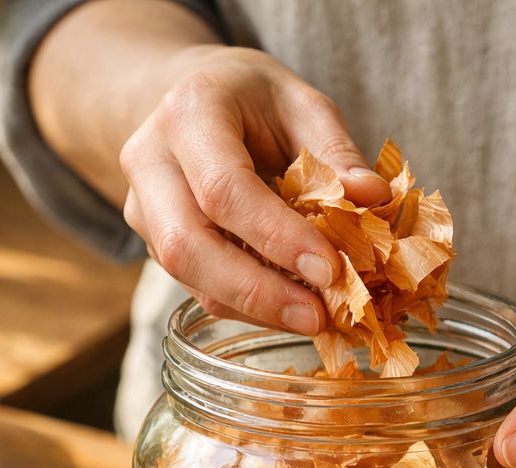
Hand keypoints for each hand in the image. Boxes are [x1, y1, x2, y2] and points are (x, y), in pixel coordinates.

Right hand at [118, 46, 390, 332]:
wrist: (191, 100)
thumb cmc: (251, 100)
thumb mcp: (301, 104)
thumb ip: (335, 152)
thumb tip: (373, 199)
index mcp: (189, 113)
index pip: (223, 188)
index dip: (276, 236)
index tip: (329, 268)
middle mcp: (150, 161)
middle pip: (187, 244)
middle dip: (256, 290)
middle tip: (317, 316)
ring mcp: (141, 206)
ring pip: (187, 275)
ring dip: (252, 307)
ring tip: (311, 319)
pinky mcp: (152, 242)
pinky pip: (195, 285)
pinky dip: (246, 305)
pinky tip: (288, 309)